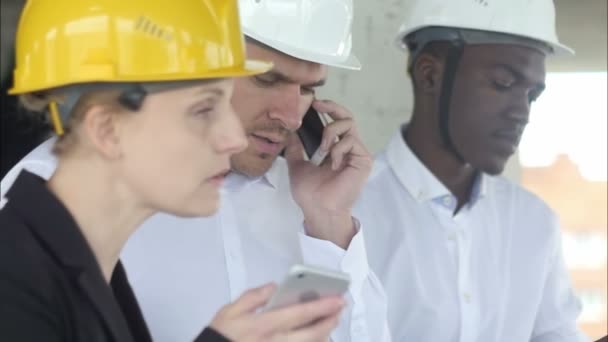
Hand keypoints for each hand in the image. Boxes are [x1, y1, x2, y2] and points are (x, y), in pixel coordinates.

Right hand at [210, 283, 343, 341]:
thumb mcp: (229, 312)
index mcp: (265, 325)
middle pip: (312, 334)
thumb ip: (252, 298)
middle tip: (340, 310)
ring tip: (330, 322)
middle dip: (329, 321)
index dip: (322, 306)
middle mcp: (276, 341)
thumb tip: (272, 287)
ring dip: (323, 334)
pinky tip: (315, 337)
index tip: (338, 299)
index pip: (300, 314)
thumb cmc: (221, 336)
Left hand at [284, 100, 372, 248]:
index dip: (327, 109)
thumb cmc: (310, 193)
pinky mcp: (364, 159)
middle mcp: (348, 148)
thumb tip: (289, 132)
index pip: (335, 121)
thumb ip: (295, 148)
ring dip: (331, 132)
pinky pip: (352, 141)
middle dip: (332, 107)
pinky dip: (338, 149)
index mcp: (334, 148)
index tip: (312, 104)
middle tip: (318, 105)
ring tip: (322, 149)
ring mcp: (357, 153)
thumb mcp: (297, 165)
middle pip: (347, 116)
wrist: (318, 209)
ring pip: (349, 125)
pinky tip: (332, 164)